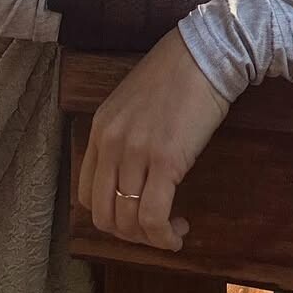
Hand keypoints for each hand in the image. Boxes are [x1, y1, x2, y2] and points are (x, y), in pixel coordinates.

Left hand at [77, 26, 230, 251]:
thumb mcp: (133, 104)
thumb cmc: (177, 75)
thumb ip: (124, 136)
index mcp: (100, 129)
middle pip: (104, 214)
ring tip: (172, 231)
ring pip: (128, 221)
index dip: (110, 216)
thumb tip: (131, 177)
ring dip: (150, 238)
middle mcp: (110, 143)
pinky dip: (164, 237)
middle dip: (129, 234)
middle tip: (155, 230)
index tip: (135, 217)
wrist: (205, 53)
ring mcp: (136, 152)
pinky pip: (154, 217)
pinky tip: (178, 234)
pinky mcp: (166, 160)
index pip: (87, 194)